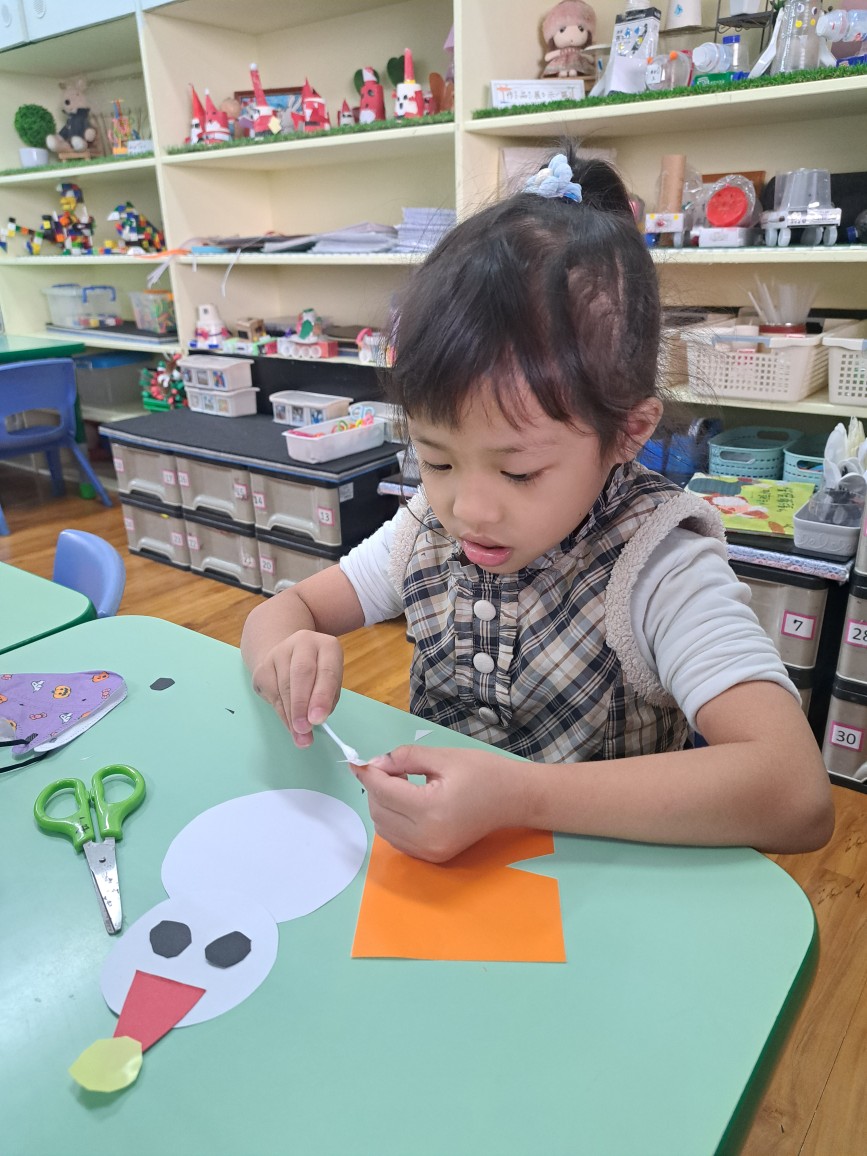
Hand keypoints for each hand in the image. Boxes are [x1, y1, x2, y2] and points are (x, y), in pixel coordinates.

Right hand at [251, 630, 343, 747]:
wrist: (288, 657)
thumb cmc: (317, 675)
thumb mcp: (330, 684)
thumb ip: (326, 701)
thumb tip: (314, 722)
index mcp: (327, 646)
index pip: (327, 671)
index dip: (322, 697)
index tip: (318, 719)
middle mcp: (303, 642)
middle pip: (301, 674)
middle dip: (301, 705)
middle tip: (304, 729)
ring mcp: (280, 651)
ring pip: (283, 685)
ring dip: (290, 714)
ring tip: (298, 734)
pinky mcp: (263, 665)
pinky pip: (270, 692)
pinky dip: (280, 711)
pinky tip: (288, 721)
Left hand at [356, 745, 527, 862]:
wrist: (514, 799)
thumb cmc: (483, 773)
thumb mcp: (443, 756)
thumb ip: (404, 758)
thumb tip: (374, 764)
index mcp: (432, 810)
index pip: (384, 792)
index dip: (369, 774)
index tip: (359, 761)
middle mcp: (427, 838)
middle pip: (379, 811)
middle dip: (376, 788)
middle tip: (391, 768)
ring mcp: (430, 852)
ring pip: (383, 828)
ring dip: (382, 804)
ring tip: (402, 784)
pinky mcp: (433, 857)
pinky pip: (397, 839)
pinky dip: (392, 820)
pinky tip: (407, 802)